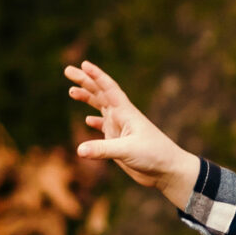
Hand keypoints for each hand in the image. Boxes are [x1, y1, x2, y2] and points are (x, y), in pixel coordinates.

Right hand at [65, 61, 196, 203]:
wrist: (168, 170)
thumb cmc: (154, 155)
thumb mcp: (127, 151)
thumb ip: (103, 150)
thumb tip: (79, 150)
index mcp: (125, 112)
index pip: (109, 88)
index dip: (96, 76)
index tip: (84, 64)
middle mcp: (122, 117)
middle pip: (100, 94)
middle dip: (84, 82)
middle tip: (68, 70)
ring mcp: (120, 129)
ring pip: (100, 108)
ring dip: (87, 98)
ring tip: (71, 91)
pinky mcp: (119, 142)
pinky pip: (104, 128)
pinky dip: (95, 122)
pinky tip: (87, 120)